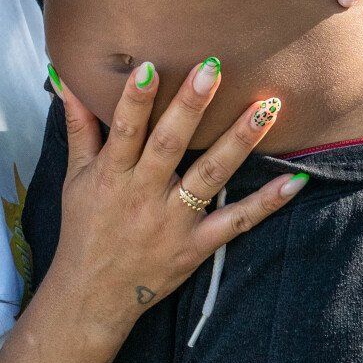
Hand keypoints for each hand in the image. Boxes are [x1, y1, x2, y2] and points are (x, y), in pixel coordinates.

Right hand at [45, 57, 304, 335]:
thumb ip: (79, 128)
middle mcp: (143, 196)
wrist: (92, 296)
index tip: (151, 66)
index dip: (135, 100)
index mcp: (112, 175)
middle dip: (190, 107)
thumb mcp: (75, 177)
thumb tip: (67, 80)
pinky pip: (236, 222)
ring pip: (210, 177)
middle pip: (169, 146)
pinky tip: (295, 180)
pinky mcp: (196, 246)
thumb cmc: (85, 227)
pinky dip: (266, 203)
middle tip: (213, 68)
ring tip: (266, 107)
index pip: (124, 131)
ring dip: (239, 141)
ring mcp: (173, 223)